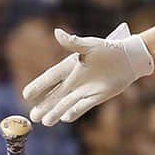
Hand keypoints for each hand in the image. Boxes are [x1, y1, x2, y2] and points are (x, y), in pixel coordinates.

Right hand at [23, 22, 154, 125]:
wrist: (128, 58)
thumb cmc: (108, 48)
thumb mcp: (90, 45)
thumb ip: (73, 42)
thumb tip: (57, 32)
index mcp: (70, 67)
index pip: (51, 78)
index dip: (39, 86)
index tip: (26, 95)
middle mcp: (75, 80)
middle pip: (56, 95)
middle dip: (44, 105)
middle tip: (31, 117)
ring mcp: (85, 89)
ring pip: (67, 103)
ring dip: (56, 112)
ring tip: (44, 122)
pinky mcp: (97, 96)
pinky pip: (84, 105)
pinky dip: (75, 111)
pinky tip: (65, 118)